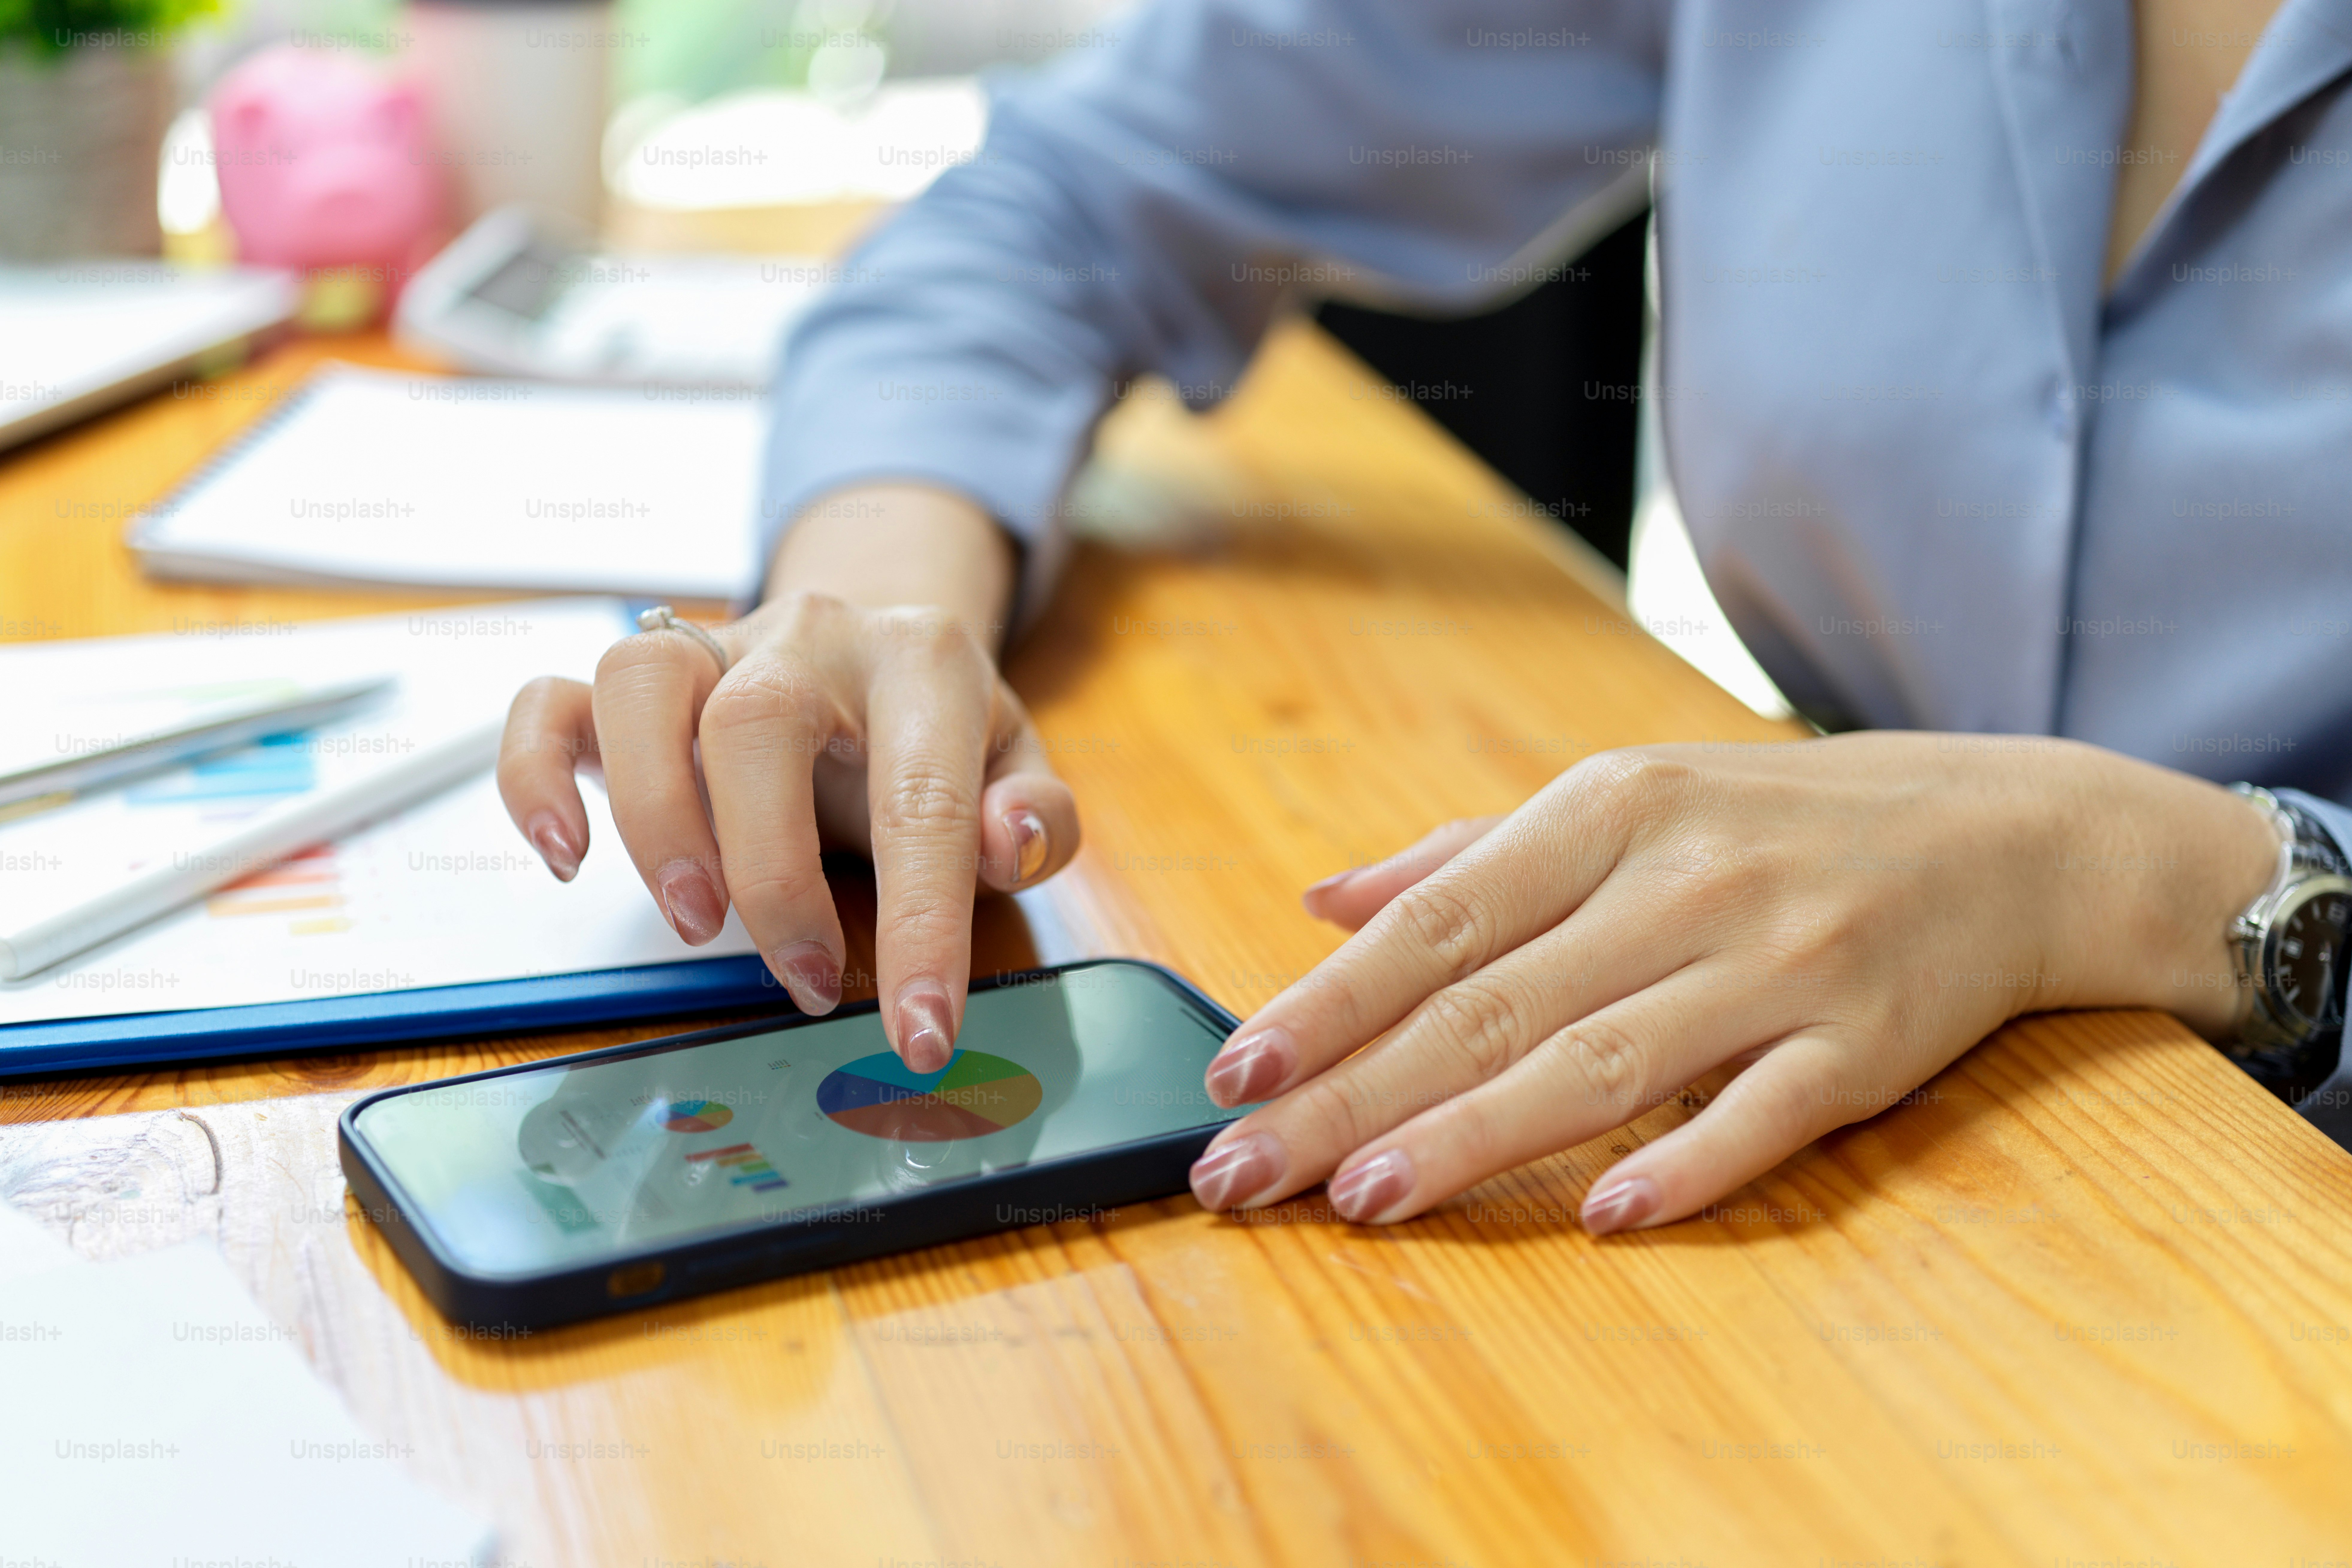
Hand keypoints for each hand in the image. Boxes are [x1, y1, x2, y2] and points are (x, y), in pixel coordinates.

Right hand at [495, 485, 1077, 1071]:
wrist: (873, 649)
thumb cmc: (934, 733)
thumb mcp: (1014, 766)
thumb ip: (1040, 814)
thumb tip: (1015, 842)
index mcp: (921, 661)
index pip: (924, 799)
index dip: (923, 925)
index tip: (921, 1031)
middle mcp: (808, 637)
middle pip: (756, 725)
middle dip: (772, 872)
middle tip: (806, 977)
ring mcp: (711, 649)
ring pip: (641, 686)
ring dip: (654, 815)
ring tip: (693, 918)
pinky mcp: (634, 684)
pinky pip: (550, 698)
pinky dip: (535, 776)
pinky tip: (565, 856)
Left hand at [1188, 733, 2279, 1232]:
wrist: (2003, 832)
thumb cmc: (1773, 823)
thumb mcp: (1624, 802)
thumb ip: (1466, 856)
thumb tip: (1324, 899)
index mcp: (1612, 811)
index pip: (1439, 922)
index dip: (1331, 1002)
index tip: (1235, 1071)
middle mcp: (1687, 881)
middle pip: (1493, 1008)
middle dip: (1356, 1095)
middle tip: (1246, 1170)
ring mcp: (1782, 963)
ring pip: (1602, 1065)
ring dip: (1474, 1139)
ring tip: (1361, 1201)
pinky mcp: (1864, 1042)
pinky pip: (1762, 1113)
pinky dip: (1687, 1165)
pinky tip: (1601, 1218)